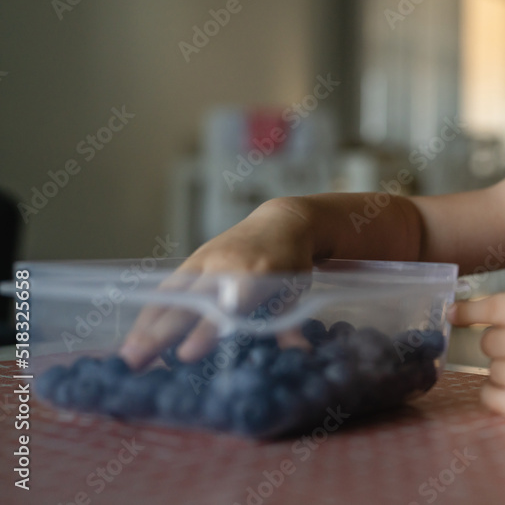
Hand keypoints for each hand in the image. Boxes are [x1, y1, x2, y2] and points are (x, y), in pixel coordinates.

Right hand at [119, 198, 314, 369]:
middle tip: (135, 362)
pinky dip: (150, 311)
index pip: (228, 307)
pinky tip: (135, 335)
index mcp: (258, 275)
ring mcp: (207, 260)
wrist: (282, 223)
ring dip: (146, 325)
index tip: (185, 355)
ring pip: (171, 294)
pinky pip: (168, 287)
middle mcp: (228, 265)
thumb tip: (298, 354)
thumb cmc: (290, 265)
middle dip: (161, 333)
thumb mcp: (294, 294)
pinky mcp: (194, 259)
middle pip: (189, 302)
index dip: (206, 331)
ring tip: (125, 357)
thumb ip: (289, 325)